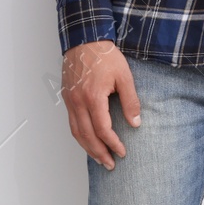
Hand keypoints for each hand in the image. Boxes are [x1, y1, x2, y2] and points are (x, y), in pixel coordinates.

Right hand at [61, 40, 140, 170]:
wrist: (84, 39)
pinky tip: (88, 142)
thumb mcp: (124, 76)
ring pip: (76, 132)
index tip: (122, 152)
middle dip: (99, 153)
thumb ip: (130, 101)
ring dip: (87, 148)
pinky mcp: (67, 99)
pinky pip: (72, 124)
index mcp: (93, 97)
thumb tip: (135, 123)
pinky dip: (80, 137)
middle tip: (110, 164)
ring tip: (99, 159)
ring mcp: (70, 101)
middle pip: (87, 136)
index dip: (112, 143)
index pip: (102, 129)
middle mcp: (78, 102)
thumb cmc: (105, 55)